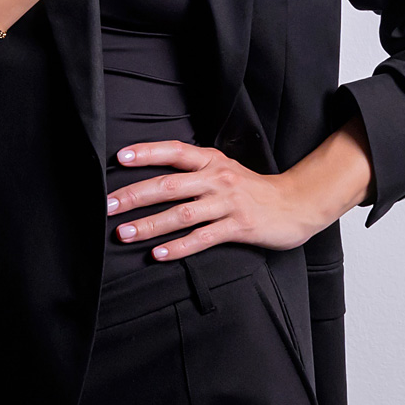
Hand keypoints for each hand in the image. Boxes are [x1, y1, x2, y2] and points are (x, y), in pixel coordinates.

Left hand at [104, 119, 375, 259]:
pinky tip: (158, 254)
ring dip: (150, 225)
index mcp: (210, 160)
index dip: (147, 152)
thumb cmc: (251, 187)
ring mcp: (227, 204)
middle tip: (109, 205)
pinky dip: (178, 247)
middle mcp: (216, 179)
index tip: (120, 158)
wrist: (296, 204)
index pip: (174, 151)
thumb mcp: (223, 168)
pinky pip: (202, 238)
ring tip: (124, 233)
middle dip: (136, 195)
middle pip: (169, 185)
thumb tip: (154, 172)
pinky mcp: (238, 228)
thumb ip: (193, 168)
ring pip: (181, 214)